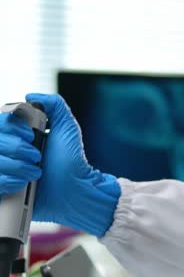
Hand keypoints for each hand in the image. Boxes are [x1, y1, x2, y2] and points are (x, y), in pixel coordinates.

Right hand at [14, 94, 119, 236]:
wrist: (73, 190)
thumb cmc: (72, 159)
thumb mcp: (67, 127)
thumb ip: (54, 104)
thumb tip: (30, 95)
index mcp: (20, 134)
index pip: (1, 123)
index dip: (10, 127)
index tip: (29, 134)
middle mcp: (8, 150)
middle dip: (17, 148)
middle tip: (37, 156)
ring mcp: (3, 169)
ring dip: (17, 166)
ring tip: (36, 172)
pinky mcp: (1, 188)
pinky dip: (8, 181)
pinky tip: (23, 184)